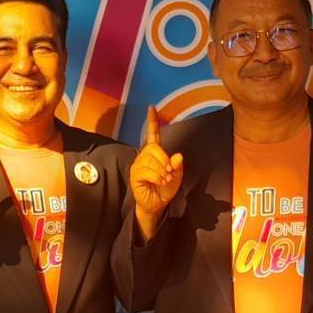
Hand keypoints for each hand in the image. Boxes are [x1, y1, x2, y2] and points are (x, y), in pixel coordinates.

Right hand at [131, 105, 183, 239]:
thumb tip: (178, 156)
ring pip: (151, 160)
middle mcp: (144, 156)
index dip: (152, 121)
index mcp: (154, 153)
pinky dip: (157, 176)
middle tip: (169, 173)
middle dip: (165, 160)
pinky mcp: (134, 175)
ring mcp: (138, 165)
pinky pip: (147, 171)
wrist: (157, 204)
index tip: (151, 107)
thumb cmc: (165, 189)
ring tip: (164, 180)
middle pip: (154, 148)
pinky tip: (159, 181)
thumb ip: (178, 166)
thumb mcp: (176, 177)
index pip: (152, 134)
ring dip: (162, 171)